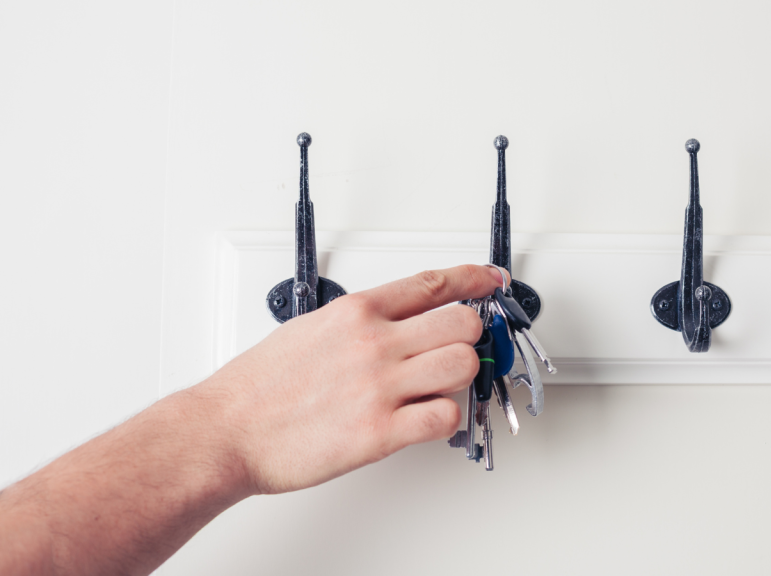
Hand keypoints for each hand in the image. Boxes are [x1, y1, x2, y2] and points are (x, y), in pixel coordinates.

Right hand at [204, 264, 504, 494]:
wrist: (226, 432)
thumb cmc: (258, 387)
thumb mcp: (309, 328)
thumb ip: (357, 323)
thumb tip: (393, 322)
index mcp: (356, 313)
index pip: (433, 283)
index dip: (473, 278)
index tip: (490, 279)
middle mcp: (373, 343)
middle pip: (462, 323)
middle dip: (470, 336)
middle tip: (458, 348)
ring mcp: (379, 387)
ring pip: (463, 366)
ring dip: (462, 377)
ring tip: (439, 386)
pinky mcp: (380, 432)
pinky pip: (444, 417)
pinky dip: (445, 419)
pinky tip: (427, 418)